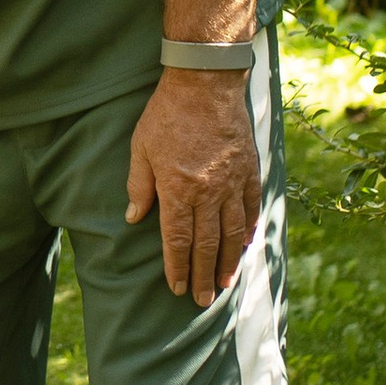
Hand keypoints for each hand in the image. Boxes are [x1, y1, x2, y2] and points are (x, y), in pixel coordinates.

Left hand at [126, 69, 261, 307]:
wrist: (206, 83)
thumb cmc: (166, 114)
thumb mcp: (141, 148)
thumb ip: (139, 185)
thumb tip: (134, 217)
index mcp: (178, 189)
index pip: (178, 240)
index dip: (177, 267)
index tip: (176, 287)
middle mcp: (208, 192)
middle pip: (206, 244)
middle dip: (203, 276)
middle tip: (201, 300)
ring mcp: (232, 182)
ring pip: (232, 232)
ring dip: (227, 261)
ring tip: (224, 283)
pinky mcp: (249, 170)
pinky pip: (251, 207)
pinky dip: (248, 230)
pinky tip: (244, 246)